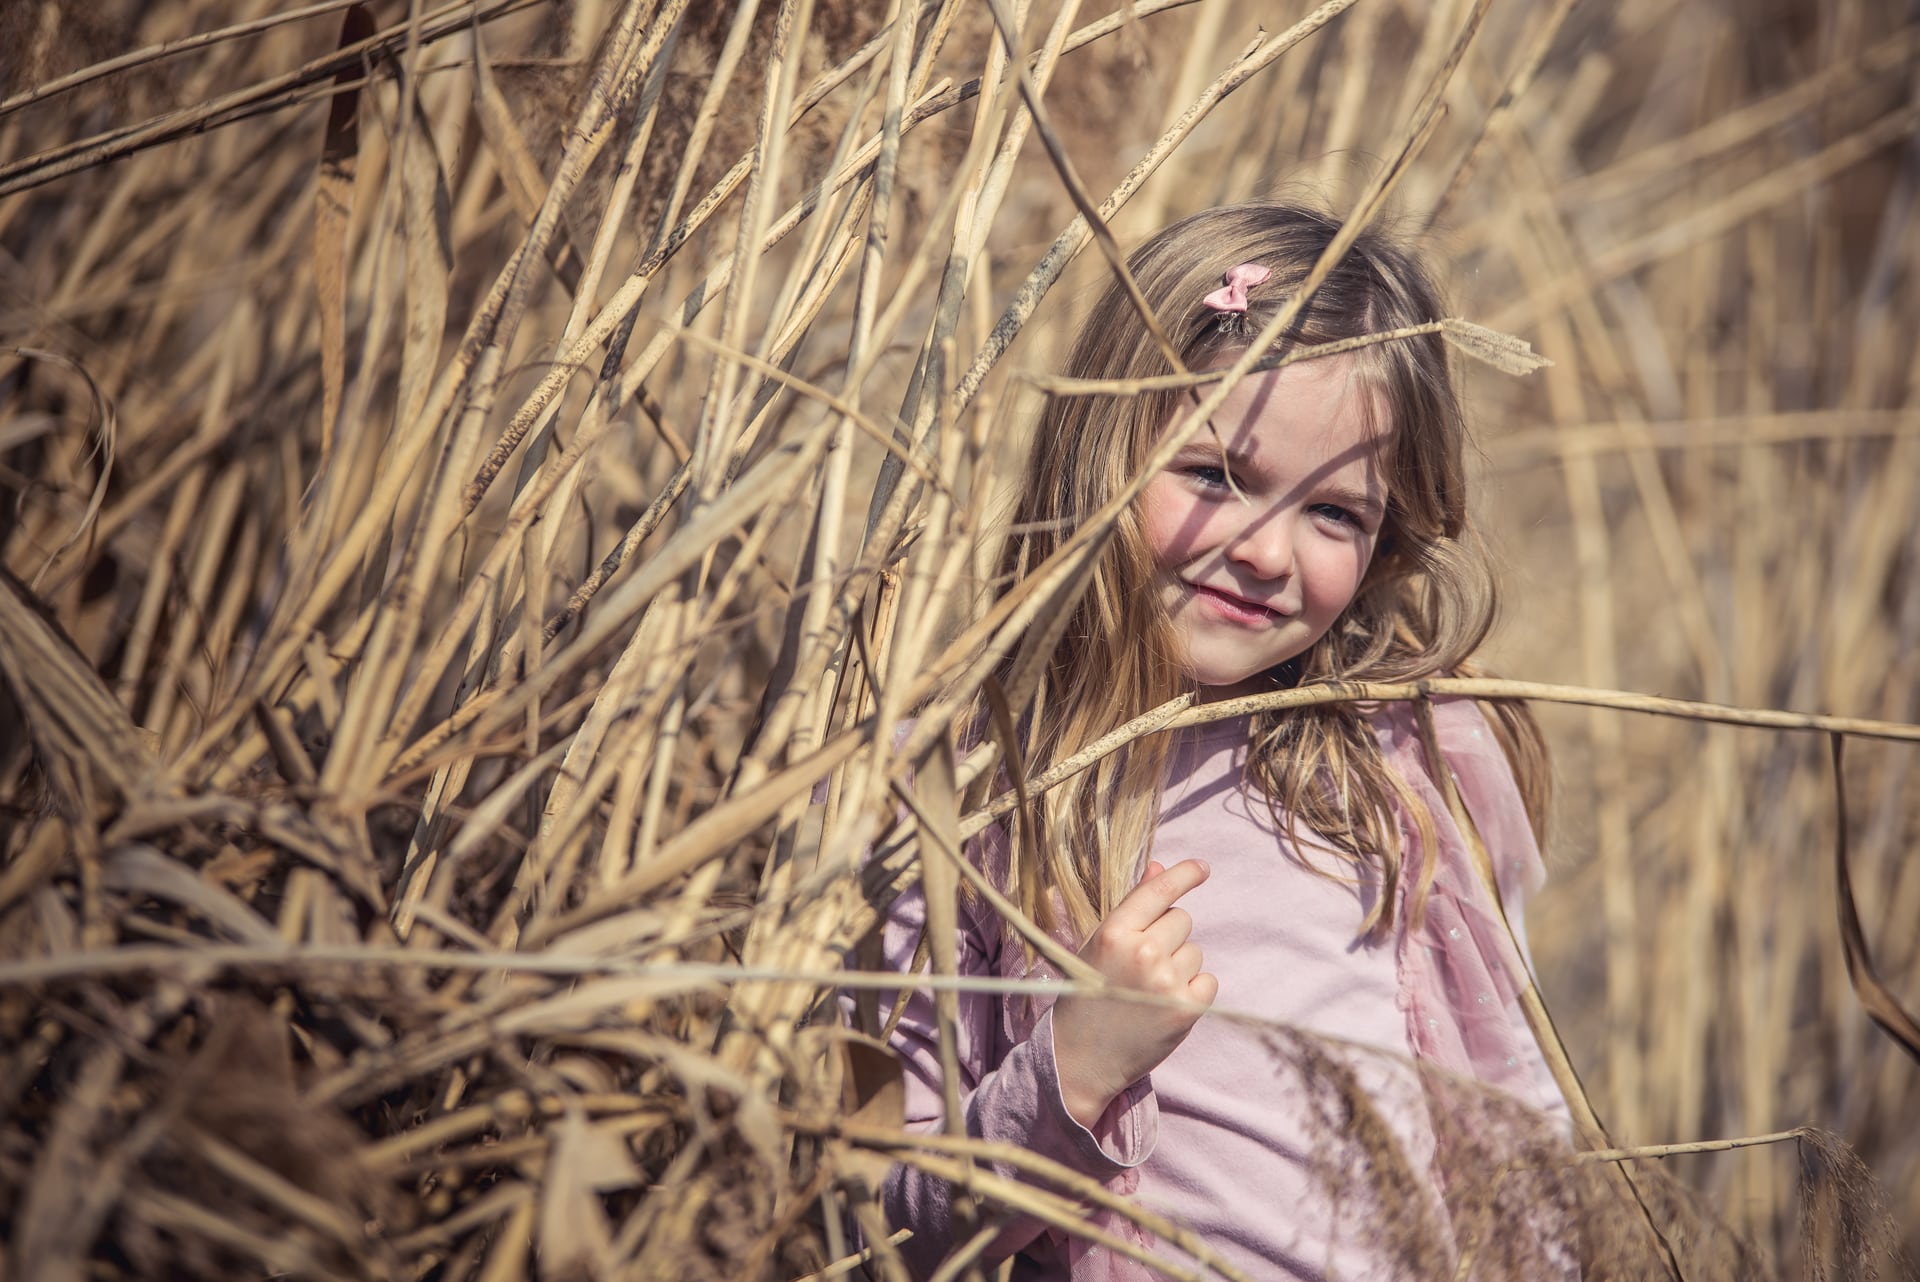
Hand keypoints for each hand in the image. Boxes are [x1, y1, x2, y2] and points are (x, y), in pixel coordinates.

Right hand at [1050, 859, 1217, 1128]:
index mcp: (1114, 932)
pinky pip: (1208, 980)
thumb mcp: (1097, 947)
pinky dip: (1193, 990)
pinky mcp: (1186, 1009)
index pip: (1159, 890)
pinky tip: (1166, 1004)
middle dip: (1168, 935)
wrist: (1080, 1059)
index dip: (1185, 874)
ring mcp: (1166, 981)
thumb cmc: (1086, 997)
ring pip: (1195, 950)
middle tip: (1142, 964)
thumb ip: (1131, 908)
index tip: (1202, 868)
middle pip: (1182, 919)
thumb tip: (1161, 869)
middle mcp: (1142, 952)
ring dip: (1179, 964)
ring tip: (1148, 989)